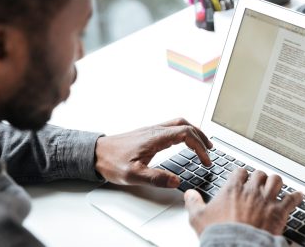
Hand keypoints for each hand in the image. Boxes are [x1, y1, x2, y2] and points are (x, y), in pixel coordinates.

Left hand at [95, 118, 212, 187]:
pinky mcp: (147, 134)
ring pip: (179, 124)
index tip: (205, 160)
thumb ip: (156, 178)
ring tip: (202, 145)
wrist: (94, 153)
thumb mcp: (133, 175)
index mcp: (155, 137)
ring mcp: (151, 130)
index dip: (200, 147)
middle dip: (201, 136)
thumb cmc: (111, 162)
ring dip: (193, 132)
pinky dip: (183, 133)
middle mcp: (155, 130)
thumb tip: (176, 181)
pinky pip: (171, 128)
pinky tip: (183, 143)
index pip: (186, 134)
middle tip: (210, 150)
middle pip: (186, 125)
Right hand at [184, 169, 302, 235]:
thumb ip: (193, 203)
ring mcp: (267, 200)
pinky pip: (292, 199)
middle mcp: (251, 191)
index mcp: (233, 189)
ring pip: (276, 181)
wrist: (237, 246)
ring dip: (276, 183)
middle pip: (259, 174)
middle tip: (259, 183)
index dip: (241, 174)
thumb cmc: (220, 233)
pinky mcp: (280, 212)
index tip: (242, 178)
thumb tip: (189, 194)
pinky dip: (296, 197)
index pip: (239, 172)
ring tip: (276, 186)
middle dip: (259, 178)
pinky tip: (298, 196)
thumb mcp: (198, 218)